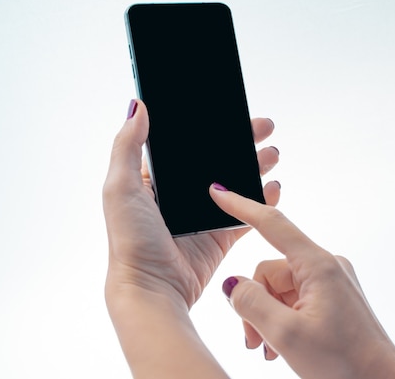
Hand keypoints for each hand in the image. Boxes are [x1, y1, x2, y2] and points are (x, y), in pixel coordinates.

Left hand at [103, 99, 280, 308]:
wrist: (153, 288)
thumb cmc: (130, 240)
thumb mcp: (120, 187)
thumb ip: (127, 145)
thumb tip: (138, 106)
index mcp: (158, 179)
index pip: (189, 145)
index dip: (211, 128)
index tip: (232, 112)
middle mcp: (182, 195)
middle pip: (218, 160)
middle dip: (242, 142)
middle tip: (263, 128)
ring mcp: (204, 215)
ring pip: (236, 184)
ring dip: (255, 167)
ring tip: (272, 154)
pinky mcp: (220, 236)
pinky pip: (247, 214)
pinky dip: (263, 201)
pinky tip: (274, 188)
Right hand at [210, 188, 394, 378]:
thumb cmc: (343, 362)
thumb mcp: (285, 334)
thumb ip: (251, 302)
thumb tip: (232, 284)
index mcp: (318, 265)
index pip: (272, 224)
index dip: (241, 207)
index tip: (218, 192)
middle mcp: (326, 266)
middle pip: (270, 271)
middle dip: (255, 305)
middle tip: (253, 341)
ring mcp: (330, 282)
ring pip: (279, 289)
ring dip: (268, 318)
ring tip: (269, 349)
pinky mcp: (332, 297)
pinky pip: (295, 298)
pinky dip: (282, 319)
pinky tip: (281, 346)